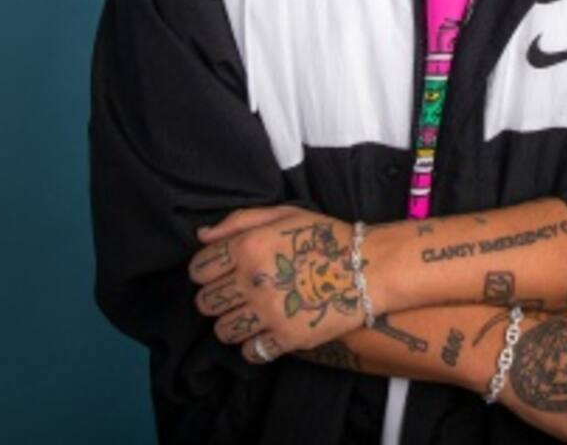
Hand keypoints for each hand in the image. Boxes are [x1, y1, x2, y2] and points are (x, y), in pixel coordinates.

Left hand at [189, 205, 365, 362]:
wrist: (367, 265)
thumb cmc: (323, 236)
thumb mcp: (283, 214)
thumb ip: (239, 221)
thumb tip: (201, 235)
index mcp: (249, 245)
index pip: (199, 268)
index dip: (205, 270)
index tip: (218, 272)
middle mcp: (254, 280)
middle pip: (205, 302)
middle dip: (214, 297)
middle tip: (235, 293)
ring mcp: (269, 312)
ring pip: (222, 330)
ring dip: (230, 323)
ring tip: (249, 313)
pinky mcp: (286, 338)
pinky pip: (250, 352)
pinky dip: (253, 345)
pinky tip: (265, 330)